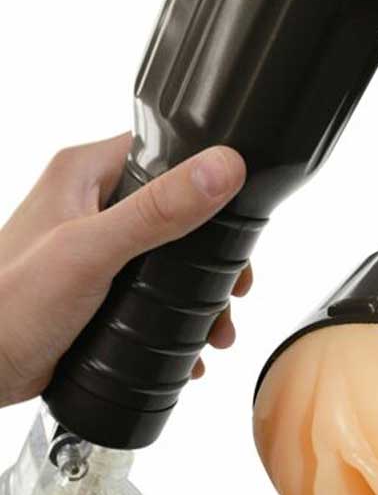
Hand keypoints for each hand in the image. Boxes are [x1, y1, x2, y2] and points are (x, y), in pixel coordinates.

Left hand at [0, 133, 251, 407]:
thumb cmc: (9, 304)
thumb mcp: (91, 250)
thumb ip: (158, 210)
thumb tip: (222, 169)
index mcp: (85, 173)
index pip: (163, 152)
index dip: (206, 176)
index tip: (239, 208)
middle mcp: (91, 203)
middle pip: (175, 208)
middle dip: (211, 251)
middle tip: (235, 282)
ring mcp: (95, 245)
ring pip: (167, 253)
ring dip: (198, 289)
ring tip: (218, 324)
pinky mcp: (97, 285)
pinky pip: (150, 287)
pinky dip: (175, 313)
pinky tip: (189, 342)